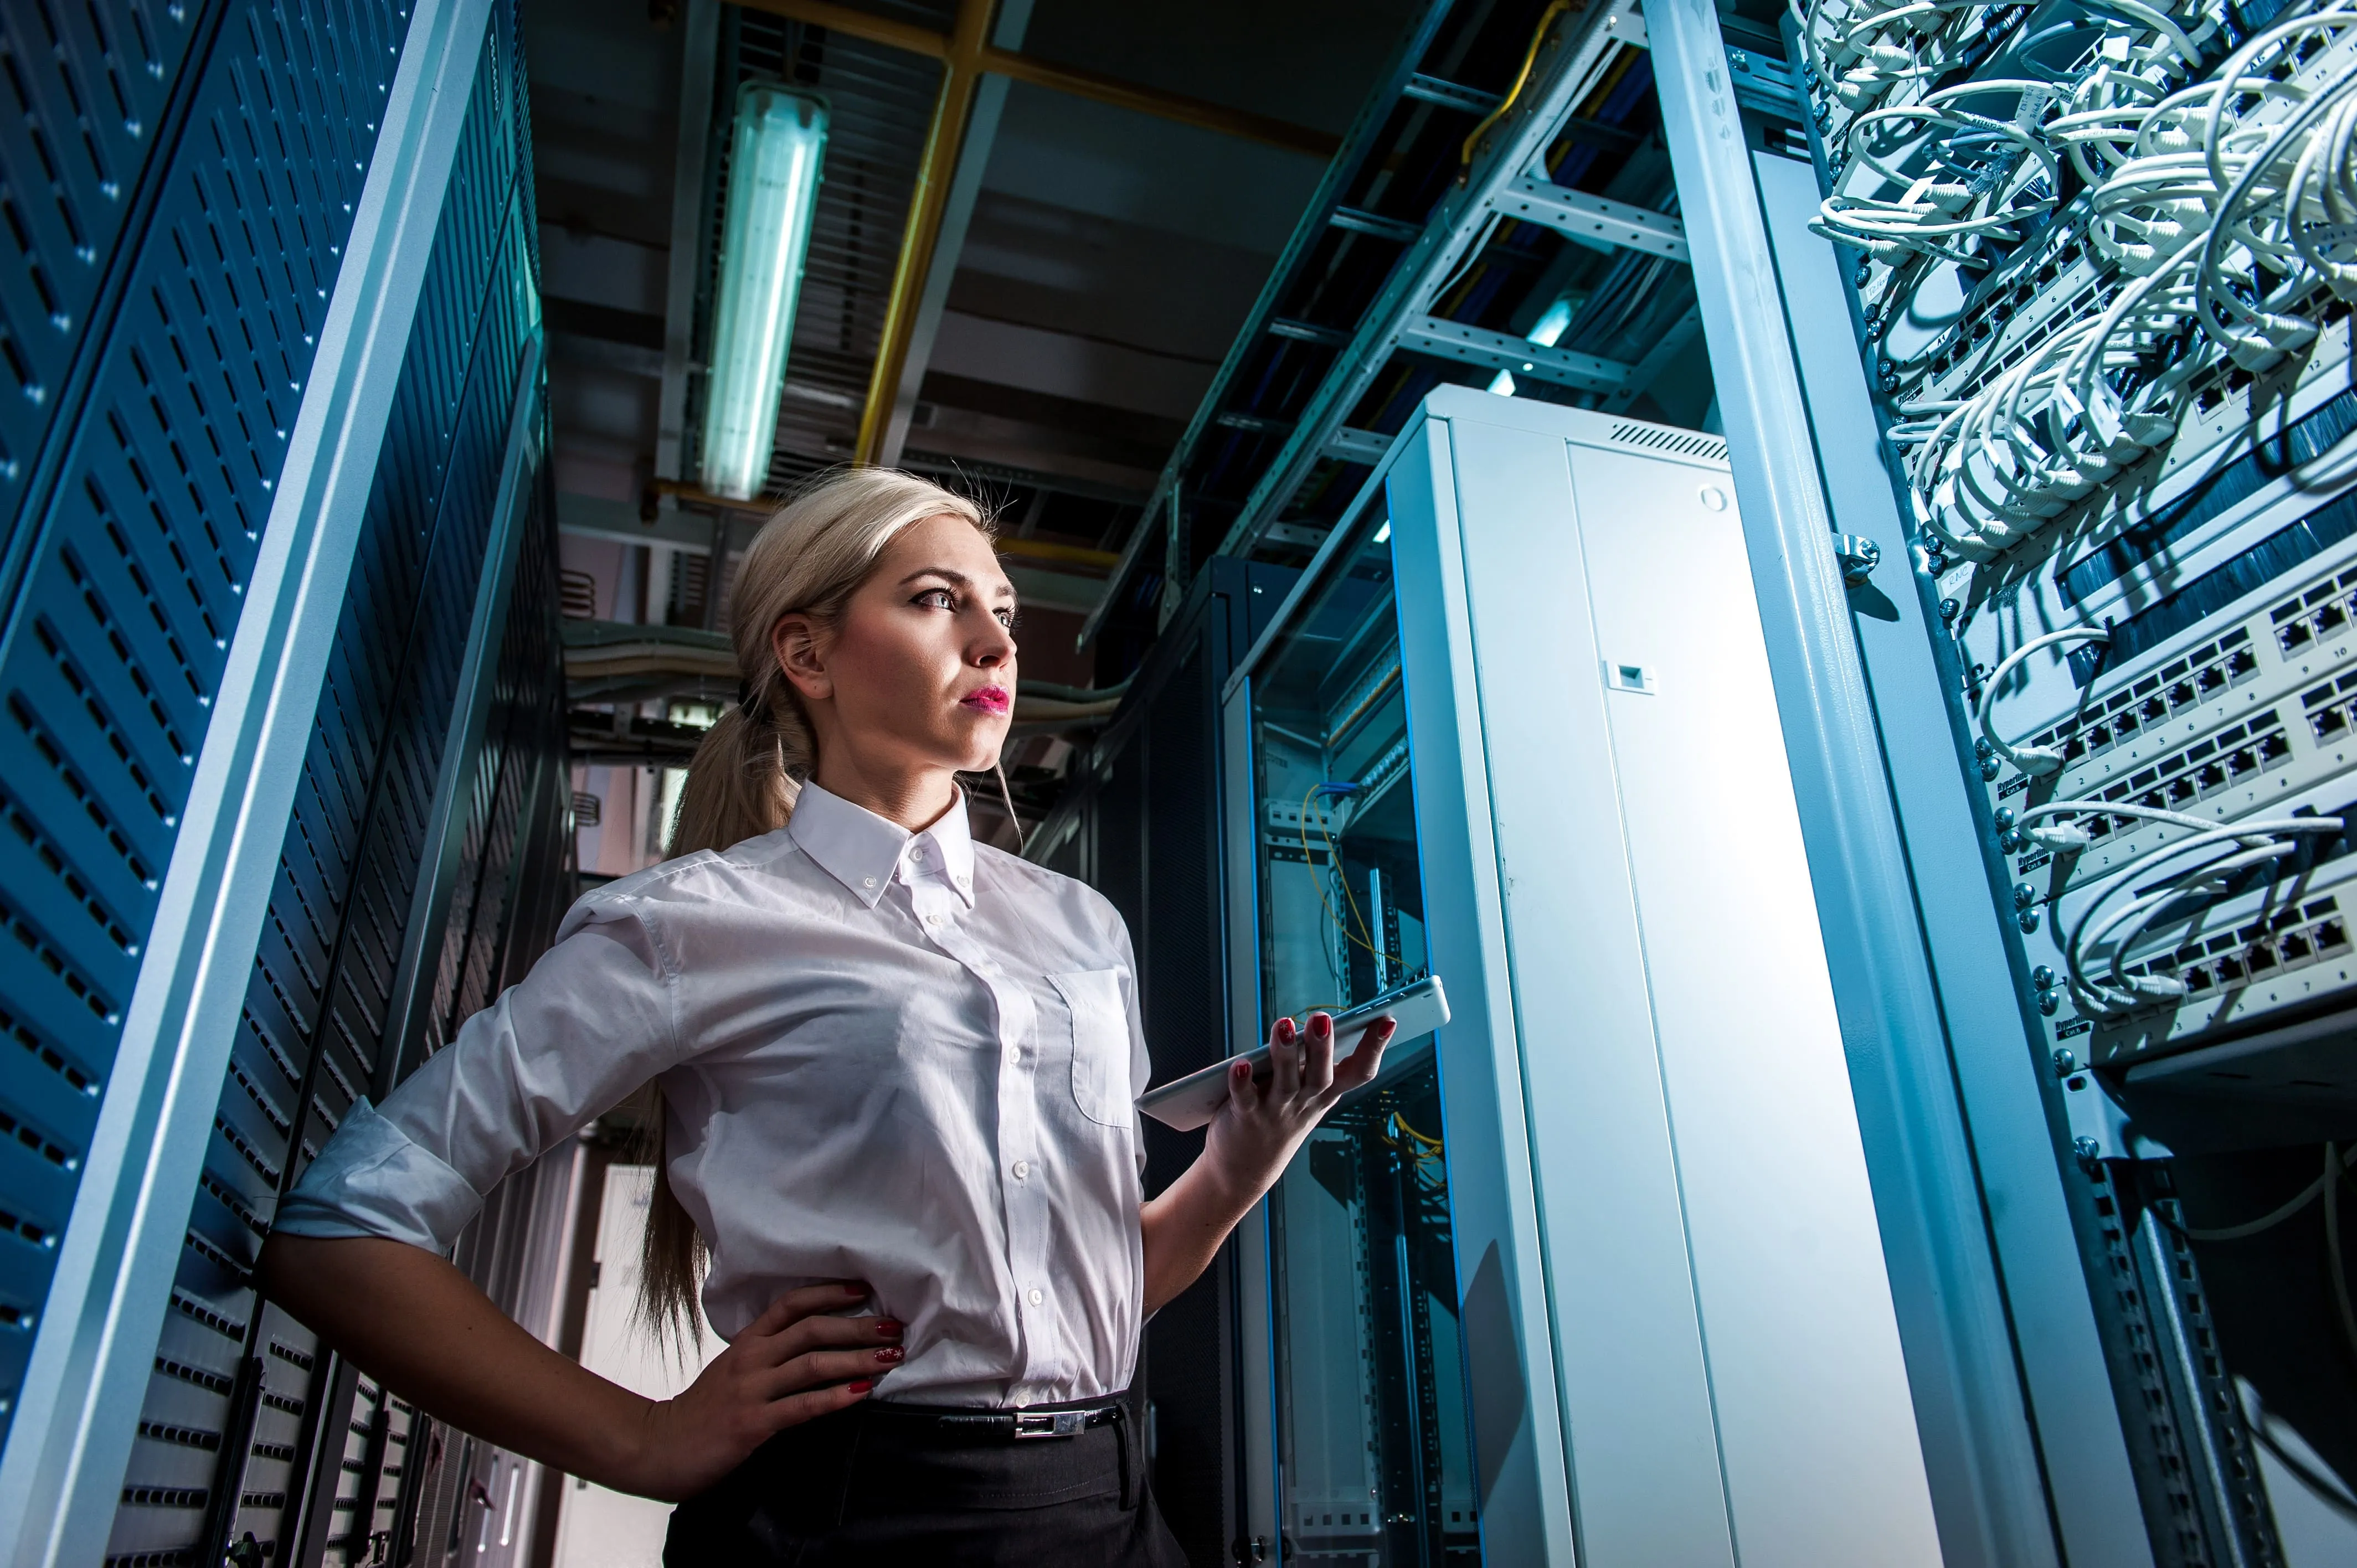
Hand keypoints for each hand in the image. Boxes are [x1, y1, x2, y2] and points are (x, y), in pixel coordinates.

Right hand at [626, 1281, 901, 1499]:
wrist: (658, 1447)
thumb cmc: (701, 1411)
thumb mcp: (731, 1371)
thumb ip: (766, 1355)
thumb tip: (813, 1344)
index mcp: (746, 1342)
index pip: (792, 1304)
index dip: (830, 1293)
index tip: (864, 1289)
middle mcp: (751, 1359)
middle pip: (812, 1329)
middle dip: (858, 1325)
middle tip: (894, 1327)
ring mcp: (751, 1390)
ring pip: (813, 1363)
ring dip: (857, 1358)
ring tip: (890, 1357)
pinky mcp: (753, 1423)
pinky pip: (802, 1406)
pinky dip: (836, 1398)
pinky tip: (862, 1393)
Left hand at [1203, 1011, 1395, 1201]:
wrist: (1245, 1168)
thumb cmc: (1279, 1116)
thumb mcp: (1305, 1091)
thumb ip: (1313, 1060)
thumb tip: (1323, 1022)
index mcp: (1325, 1093)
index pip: (1359, 1072)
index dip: (1375, 1047)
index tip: (1388, 1020)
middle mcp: (1305, 1103)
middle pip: (1320, 1075)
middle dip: (1322, 1046)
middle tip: (1322, 1018)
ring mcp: (1277, 1112)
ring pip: (1285, 1082)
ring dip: (1285, 1053)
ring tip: (1283, 1025)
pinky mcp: (1247, 1118)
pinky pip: (1245, 1097)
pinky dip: (1242, 1081)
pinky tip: (1240, 1064)